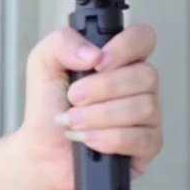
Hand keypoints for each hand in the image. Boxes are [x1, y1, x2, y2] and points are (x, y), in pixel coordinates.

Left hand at [12, 23, 162, 189]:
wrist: (41, 151)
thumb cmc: (48, 109)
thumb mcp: (43, 64)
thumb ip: (62, 43)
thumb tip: (94, 52)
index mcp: (118, 61)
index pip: (143, 38)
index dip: (125, 47)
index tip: (97, 62)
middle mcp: (137, 86)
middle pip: (146, 75)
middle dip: (102, 88)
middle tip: (73, 98)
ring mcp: (147, 116)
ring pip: (144, 107)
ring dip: (100, 115)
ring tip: (73, 121)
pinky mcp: (147, 145)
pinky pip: (142, 138)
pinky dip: (108, 138)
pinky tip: (88, 139)